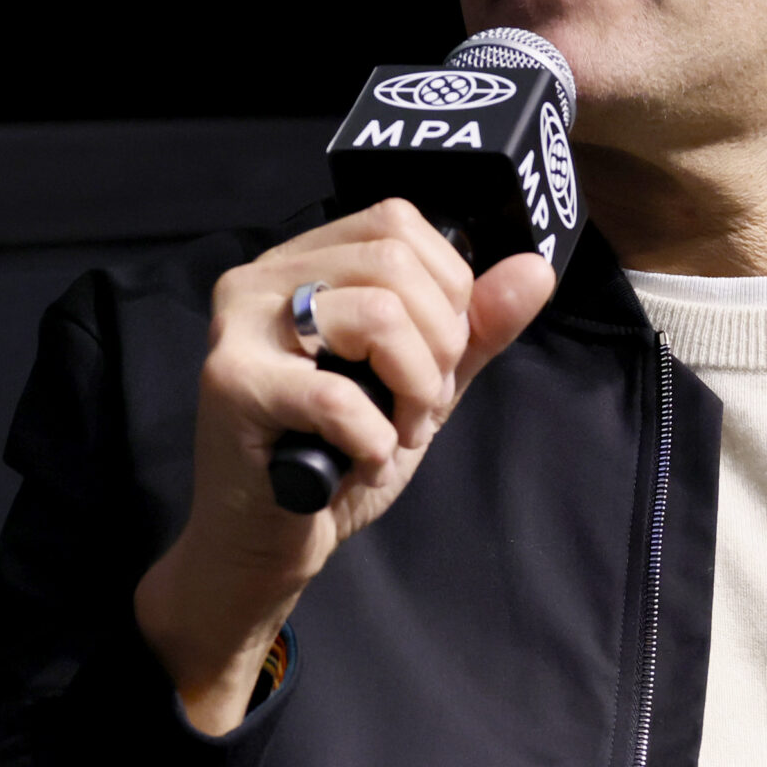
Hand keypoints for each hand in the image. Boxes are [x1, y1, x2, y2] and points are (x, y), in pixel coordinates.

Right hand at [135, 198, 557, 732]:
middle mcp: (264, 278)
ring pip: (377, 314)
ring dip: (413, 390)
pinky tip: (362, 459)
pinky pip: (339, 396)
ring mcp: (241, 326)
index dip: (446, 294)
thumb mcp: (423, 385)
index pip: (397, 224)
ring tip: (394, 433)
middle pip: (394, 262)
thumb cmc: (337, 457)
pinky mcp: (231, 385)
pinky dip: (374, 439)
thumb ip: (476, 329)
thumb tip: (535, 269)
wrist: (266, 542)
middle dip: (439, 347)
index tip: (439, 362)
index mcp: (305, 262)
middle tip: (419, 408)